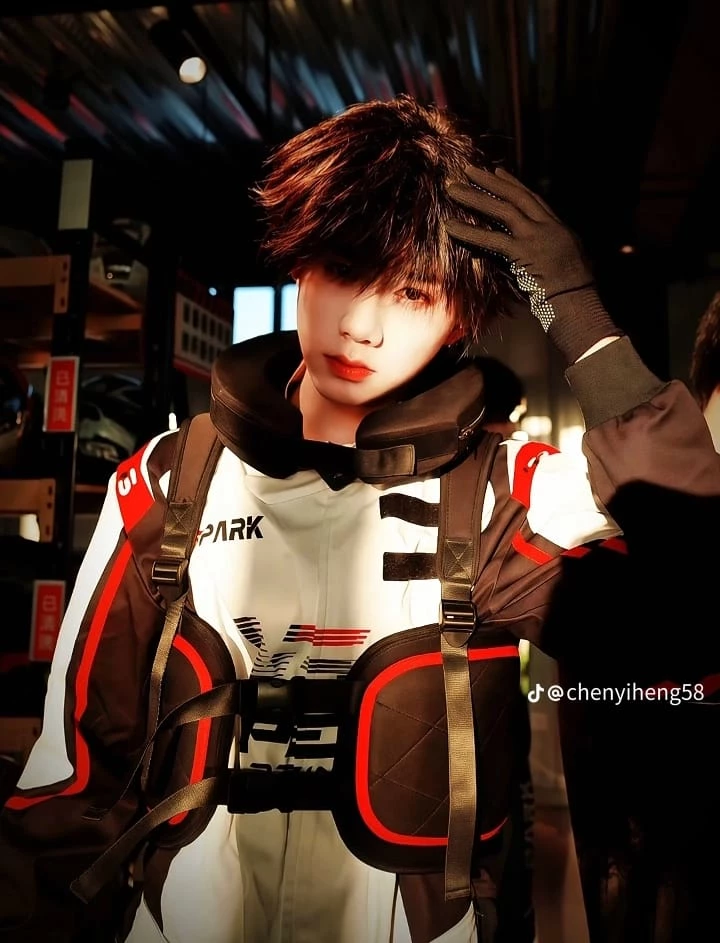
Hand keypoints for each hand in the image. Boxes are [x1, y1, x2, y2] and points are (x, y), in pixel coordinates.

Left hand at [444, 164, 621, 362]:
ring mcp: (536, 237)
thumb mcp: (564, 264)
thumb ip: (546, 252)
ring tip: (452, 188)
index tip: (497, 172)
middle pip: (516, 196)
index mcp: (558, 228)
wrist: (578, 301)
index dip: (512, 184)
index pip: (531, 199)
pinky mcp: (524, 251)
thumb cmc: (572, 292)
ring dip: (475, 196)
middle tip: (468, 169)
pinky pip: (491, 239)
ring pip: (502, 209)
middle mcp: (548, 226)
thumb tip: (529, 256)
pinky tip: (450, 226)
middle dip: (490, 181)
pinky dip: (469, 232)